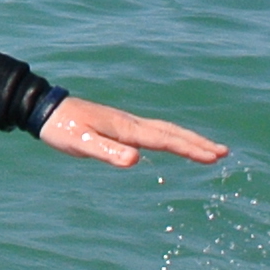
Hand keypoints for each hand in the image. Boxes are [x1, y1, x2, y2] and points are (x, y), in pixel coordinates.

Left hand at [38, 96, 227, 168]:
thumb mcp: (80, 144)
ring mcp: (126, 123)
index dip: (190, 149)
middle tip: (224, 153)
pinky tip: (172, 144)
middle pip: (172, 132)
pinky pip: (154, 131)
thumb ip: (106, 152)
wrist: (45, 109)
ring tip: (209, 149)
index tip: (214, 157)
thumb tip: (136, 161)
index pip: (165, 140)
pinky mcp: (120, 125)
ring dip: (188, 139)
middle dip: (198, 143)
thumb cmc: (61, 128)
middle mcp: (131, 123)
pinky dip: (171, 137)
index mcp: (126, 128)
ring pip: (165, 130)